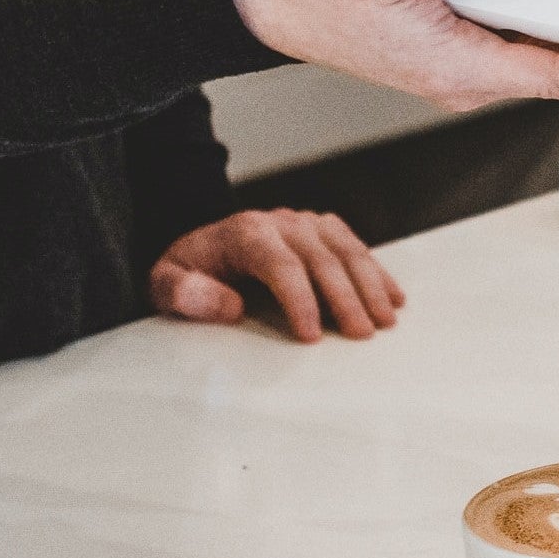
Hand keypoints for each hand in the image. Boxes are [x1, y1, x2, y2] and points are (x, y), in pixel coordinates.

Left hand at [150, 209, 405, 340]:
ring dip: (370, 286)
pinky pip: (355, 246)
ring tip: (384, 322)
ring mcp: (305, 223)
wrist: (200, 246)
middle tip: (361, 334)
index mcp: (245, 232)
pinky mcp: (321, 229)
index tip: (312, 335)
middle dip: (345, 298)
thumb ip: (185, 293)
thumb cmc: (187, 270)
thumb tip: (229, 306)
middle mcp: (280, 222)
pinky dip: (377, 272)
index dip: (300, 300)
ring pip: (346, 250)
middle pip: (322, 259)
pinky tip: (393, 297)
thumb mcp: (164, 283)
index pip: (281, 265)